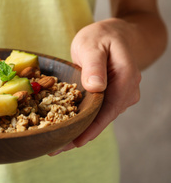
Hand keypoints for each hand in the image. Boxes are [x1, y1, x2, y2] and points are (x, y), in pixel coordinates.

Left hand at [49, 18, 141, 155]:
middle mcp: (127, 91)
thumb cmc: (103, 36)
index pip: (109, 109)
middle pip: (104, 118)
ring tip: (57, 144)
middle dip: (81, 134)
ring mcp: (121, 95)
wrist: (116, 34)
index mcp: (126, 77)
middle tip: (56, 149)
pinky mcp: (112, 97)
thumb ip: (95, 65)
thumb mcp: (93, 44)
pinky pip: (97, 112)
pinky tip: (66, 128)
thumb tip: (96, 88)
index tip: (75, 142)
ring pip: (100, 118)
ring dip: (80, 130)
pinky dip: (83, 120)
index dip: (92, 128)